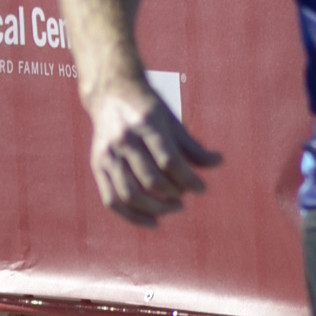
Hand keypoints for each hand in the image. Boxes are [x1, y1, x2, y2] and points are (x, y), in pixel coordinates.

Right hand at [87, 82, 221, 226]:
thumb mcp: (171, 120)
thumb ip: (192, 146)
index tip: (201, 189)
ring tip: (173, 208)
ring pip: (130, 194)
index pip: (169, 161)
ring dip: (155, 209)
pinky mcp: (97, 165)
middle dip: (173, 195)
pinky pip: (112, 200)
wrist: (111, 93)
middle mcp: (124, 139)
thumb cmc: (148, 108)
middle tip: (185, 198)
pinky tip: (152, 222)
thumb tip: (218, 163)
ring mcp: (107, 154)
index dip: (188, 180)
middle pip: (151, 180)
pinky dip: (132, 216)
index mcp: (146, 123)